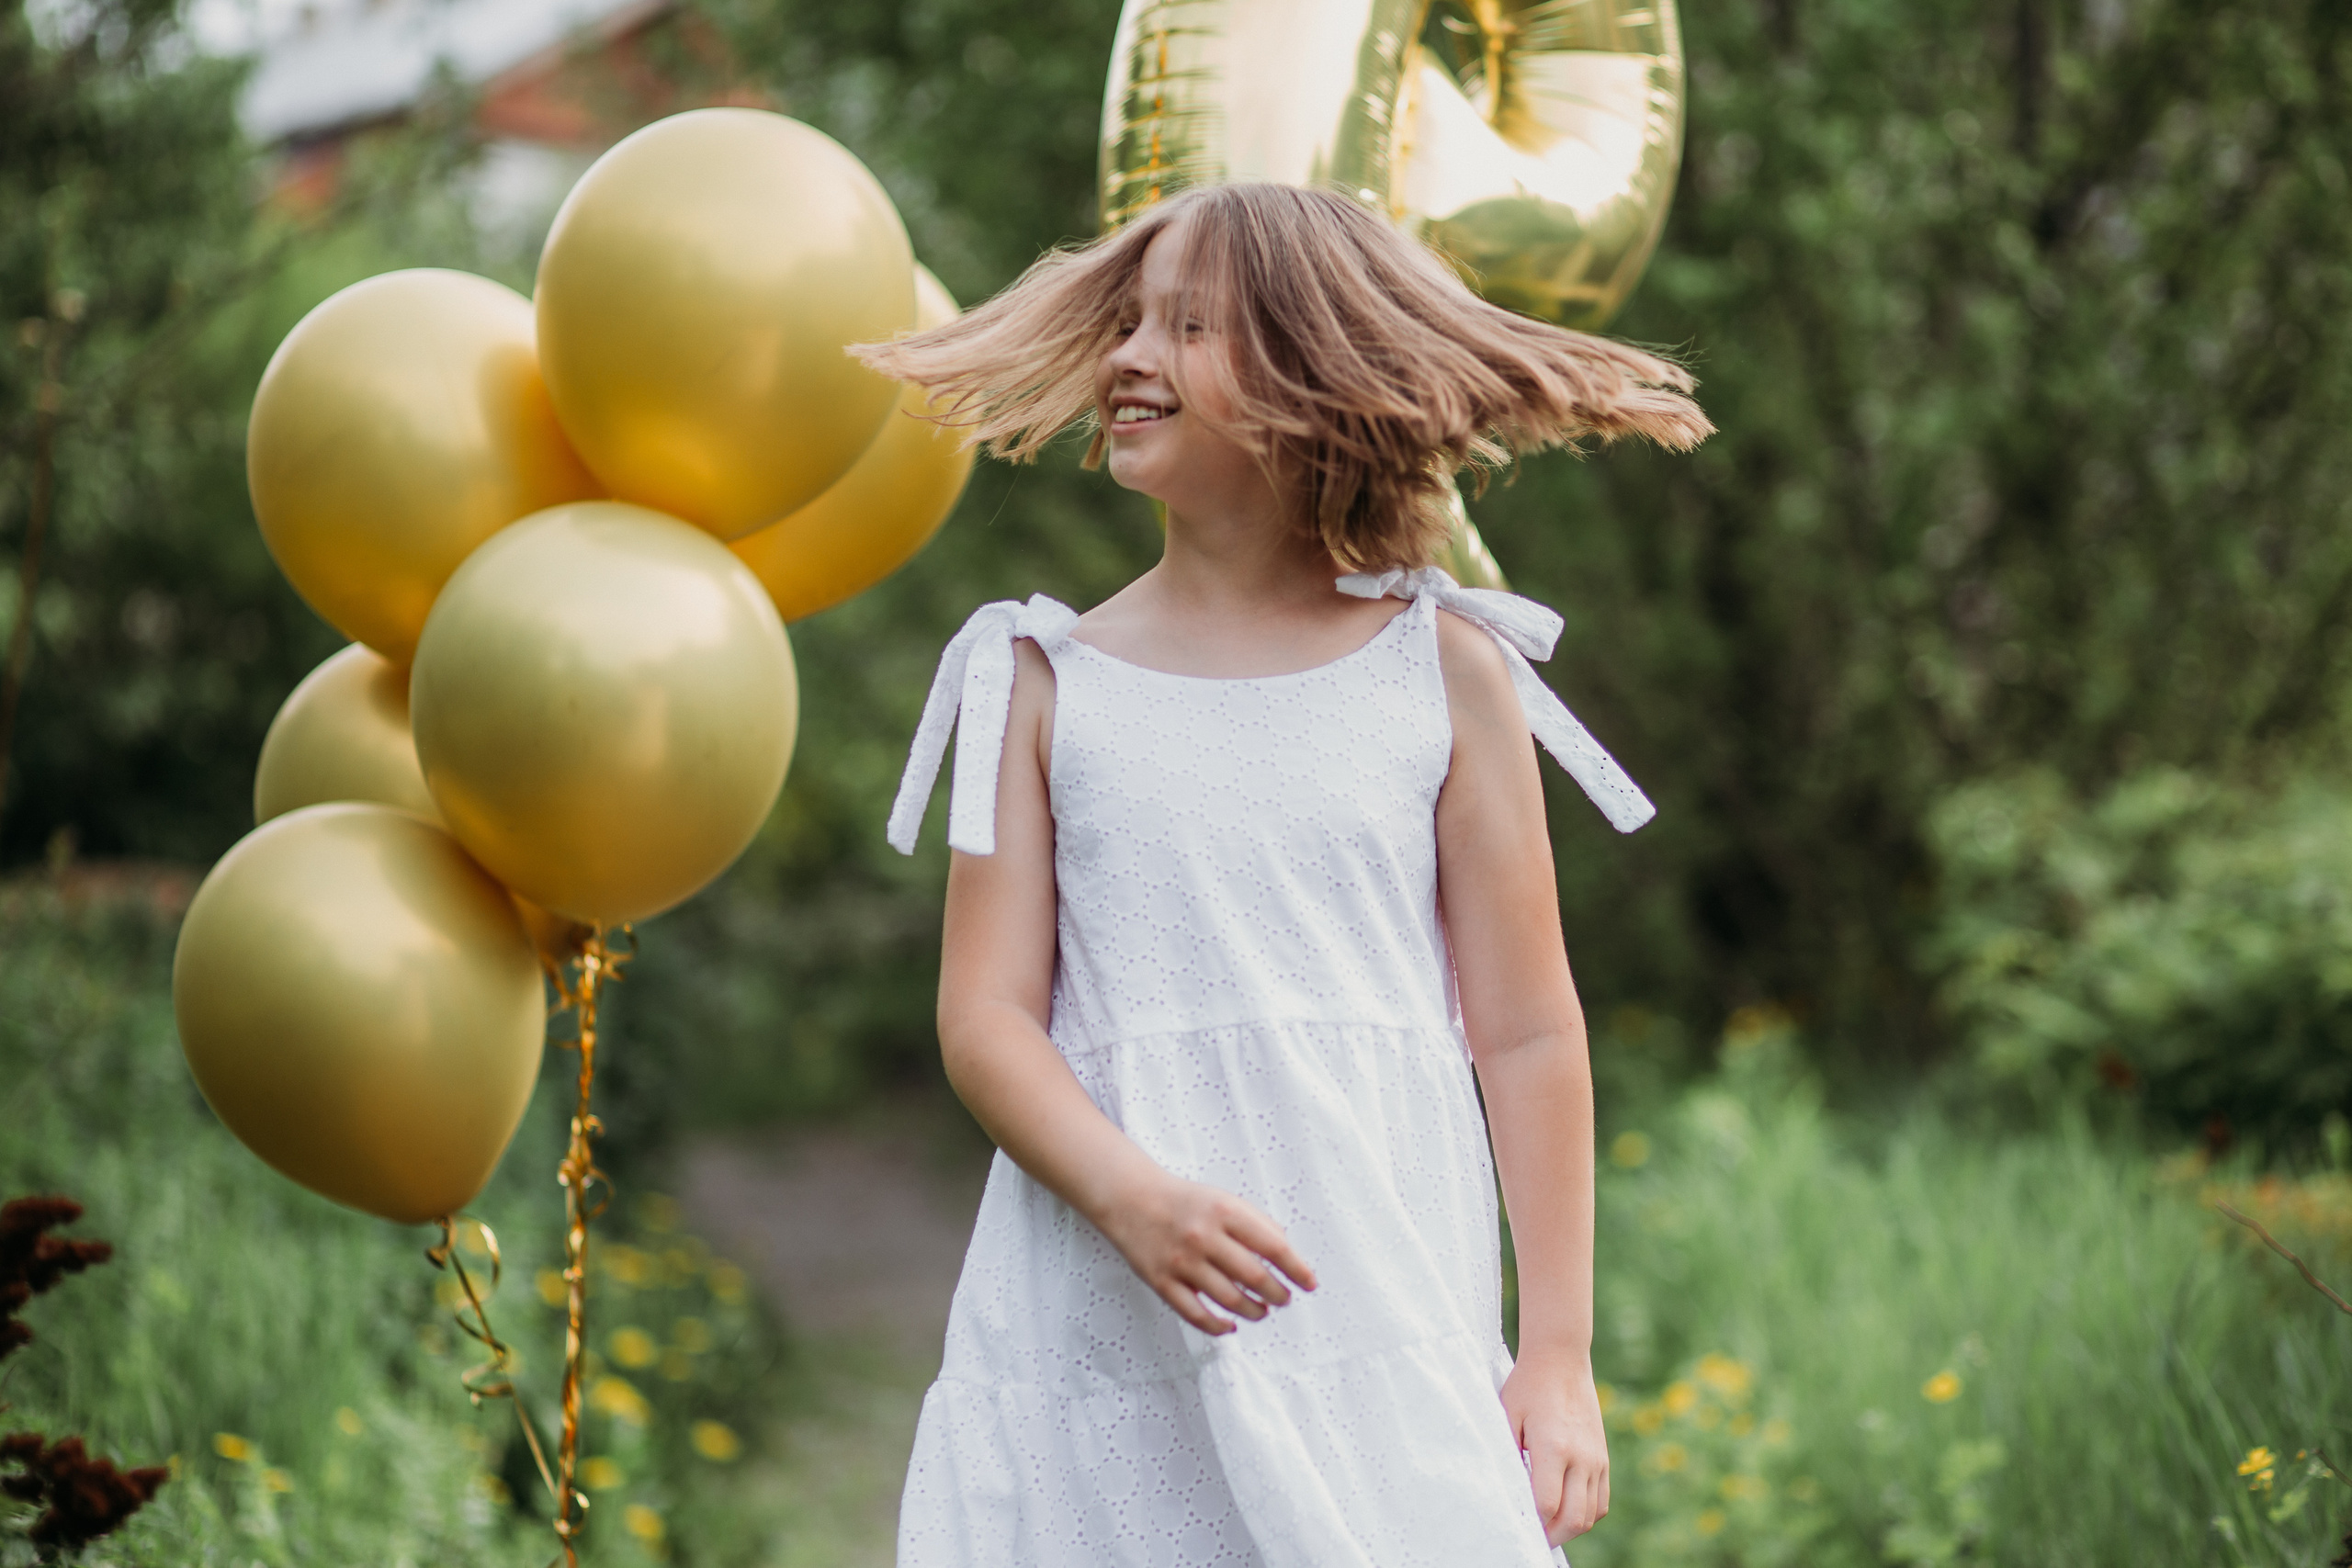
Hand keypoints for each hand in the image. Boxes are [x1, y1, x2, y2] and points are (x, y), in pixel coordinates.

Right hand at [1095, 1173, 1317, 1334]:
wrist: (1132, 1200)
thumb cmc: (1186, 1202)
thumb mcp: (1224, 1199)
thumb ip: (1256, 1223)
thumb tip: (1286, 1254)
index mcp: (1225, 1212)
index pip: (1273, 1246)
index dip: (1296, 1269)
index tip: (1309, 1283)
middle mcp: (1205, 1237)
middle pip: (1254, 1277)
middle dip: (1278, 1294)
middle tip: (1285, 1299)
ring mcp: (1182, 1262)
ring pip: (1229, 1300)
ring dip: (1253, 1311)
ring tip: (1262, 1311)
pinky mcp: (1163, 1282)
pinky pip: (1196, 1315)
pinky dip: (1218, 1326)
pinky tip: (1230, 1325)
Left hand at [1501, 1346, 1608, 1545]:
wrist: (1562, 1359)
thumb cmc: (1528, 1386)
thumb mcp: (1507, 1416)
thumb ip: (1509, 1454)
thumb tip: (1509, 1491)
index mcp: (1554, 1447)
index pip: (1547, 1504)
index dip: (1533, 1522)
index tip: (1519, 1525)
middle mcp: (1581, 1457)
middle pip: (1573, 1518)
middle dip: (1553, 1535)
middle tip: (1534, 1536)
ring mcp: (1596, 1458)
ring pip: (1591, 1514)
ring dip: (1570, 1527)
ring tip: (1550, 1526)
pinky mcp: (1603, 1457)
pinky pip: (1601, 1500)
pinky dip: (1587, 1513)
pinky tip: (1568, 1509)